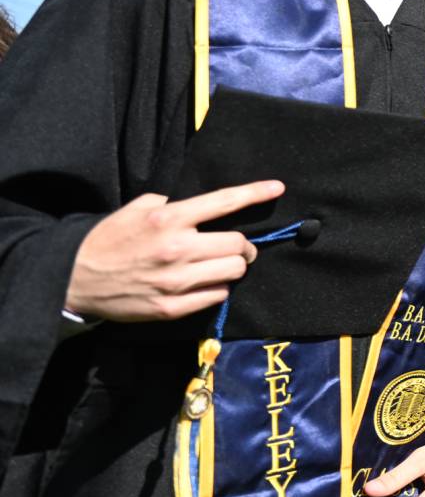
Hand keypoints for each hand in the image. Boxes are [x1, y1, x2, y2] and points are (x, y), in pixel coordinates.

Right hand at [64, 180, 281, 320]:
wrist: (74, 278)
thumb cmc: (109, 239)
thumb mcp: (137, 209)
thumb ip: (172, 205)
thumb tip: (202, 208)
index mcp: (169, 219)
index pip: (223, 202)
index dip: (255, 193)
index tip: (277, 188)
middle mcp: (177, 249)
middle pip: (238, 245)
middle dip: (242, 245)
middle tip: (234, 247)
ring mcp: (176, 281)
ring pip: (234, 271)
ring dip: (232, 267)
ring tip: (219, 265)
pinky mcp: (172, 308)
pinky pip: (217, 296)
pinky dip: (216, 289)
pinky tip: (202, 284)